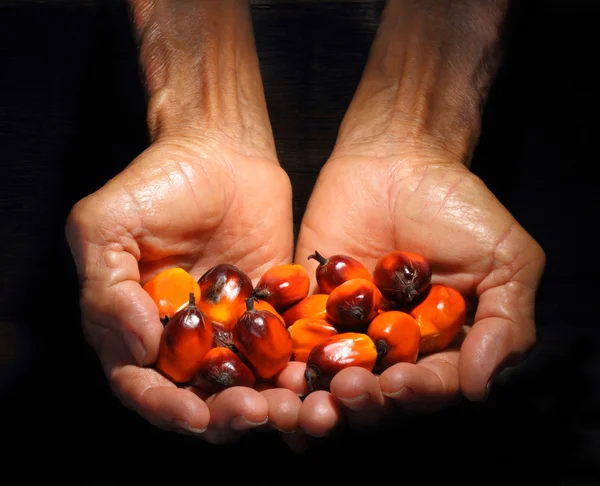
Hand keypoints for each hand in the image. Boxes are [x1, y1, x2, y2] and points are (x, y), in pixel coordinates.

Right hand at [65, 0, 304, 447]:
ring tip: (293, 407)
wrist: (220, 149)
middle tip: (254, 413)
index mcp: (133, 326)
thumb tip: (138, 347)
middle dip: (225, 413)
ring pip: (247, 381)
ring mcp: (229, 326)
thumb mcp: (106, 225)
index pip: (142, 384)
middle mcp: (183, 336)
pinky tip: (316, 376)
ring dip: (269, 401)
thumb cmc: (156, 182)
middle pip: (200, 394)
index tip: (194, 416)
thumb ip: (109, 288)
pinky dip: (298, 367)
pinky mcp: (271, 310)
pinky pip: (285, 347)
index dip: (164, 407)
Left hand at [287, 0, 544, 436]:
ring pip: (329, 379)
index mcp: (439, 346)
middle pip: (375, 392)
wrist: (398, 158)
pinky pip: (291, 342)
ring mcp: (346, 330)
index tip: (403, 384)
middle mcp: (391, 347)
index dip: (418, 392)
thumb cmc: (458, 207)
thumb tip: (480, 387)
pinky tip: (271, 383)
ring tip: (304, 403)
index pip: (430, 385)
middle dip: (361, 400)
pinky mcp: (306, 309)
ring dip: (315, 397)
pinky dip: (281, 364)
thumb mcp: (505, 260)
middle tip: (347, 391)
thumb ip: (503, 322)